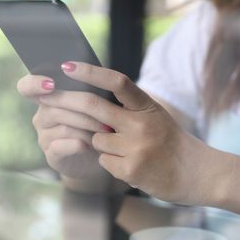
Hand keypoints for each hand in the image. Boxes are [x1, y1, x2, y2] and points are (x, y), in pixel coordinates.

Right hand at [17, 73, 110, 178]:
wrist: (100, 156)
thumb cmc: (97, 124)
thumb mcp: (95, 104)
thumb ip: (88, 89)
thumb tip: (92, 79)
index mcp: (48, 98)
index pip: (27, 87)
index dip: (34, 83)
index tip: (50, 84)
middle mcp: (42, 116)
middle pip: (55, 107)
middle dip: (85, 109)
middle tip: (108, 113)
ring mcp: (44, 137)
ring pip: (64, 127)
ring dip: (88, 128)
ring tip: (107, 130)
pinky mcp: (51, 156)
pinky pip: (61, 147)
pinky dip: (77, 145)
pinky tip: (90, 145)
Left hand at [38, 62, 210, 203]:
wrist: (199, 174)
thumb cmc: (172, 144)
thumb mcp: (155, 118)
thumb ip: (128, 110)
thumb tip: (89, 101)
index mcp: (148, 106)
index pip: (116, 82)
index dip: (89, 72)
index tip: (65, 66)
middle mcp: (141, 124)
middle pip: (93, 107)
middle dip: (62, 99)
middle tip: (40, 94)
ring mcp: (136, 148)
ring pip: (95, 139)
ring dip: (100, 143)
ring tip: (127, 151)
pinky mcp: (131, 170)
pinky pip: (103, 162)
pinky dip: (110, 163)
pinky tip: (132, 166)